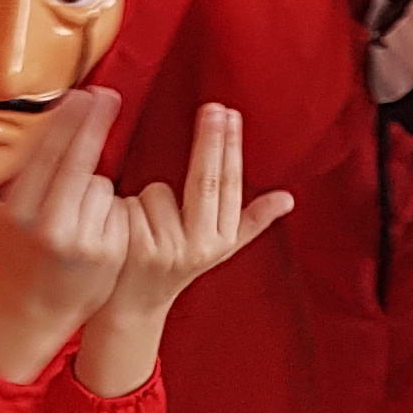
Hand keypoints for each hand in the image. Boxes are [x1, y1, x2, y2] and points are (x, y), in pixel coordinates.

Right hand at [0, 88, 131, 382]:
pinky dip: (111, 210)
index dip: (66, 122)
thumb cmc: (8, 254)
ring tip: (74, 206)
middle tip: (106, 97)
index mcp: (20, 214)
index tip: (81, 94)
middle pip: (80, 163)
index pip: (48, 157)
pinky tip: (93, 222)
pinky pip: (120, 210)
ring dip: (93, 186)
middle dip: (93, 125)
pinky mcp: (111, 255)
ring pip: (102, 185)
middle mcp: (51, 228)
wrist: (36, 309)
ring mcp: (84, 243)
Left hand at [76, 104, 295, 394]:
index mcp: (220, 240)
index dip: (230, 149)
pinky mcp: (137, 249)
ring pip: (157, 192)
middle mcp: (199, 247)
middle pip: (206, 182)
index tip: (230, 115)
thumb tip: (288, 199)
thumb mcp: (217, 248)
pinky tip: (124, 228)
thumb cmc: (173, 268)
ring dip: (146, 199)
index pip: (230, 186)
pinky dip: (125, 207)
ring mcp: (168, 249)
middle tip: (212, 107)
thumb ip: (250, 221)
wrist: (132, 305)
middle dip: (210, 141)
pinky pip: (131, 204)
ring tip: (144, 224)